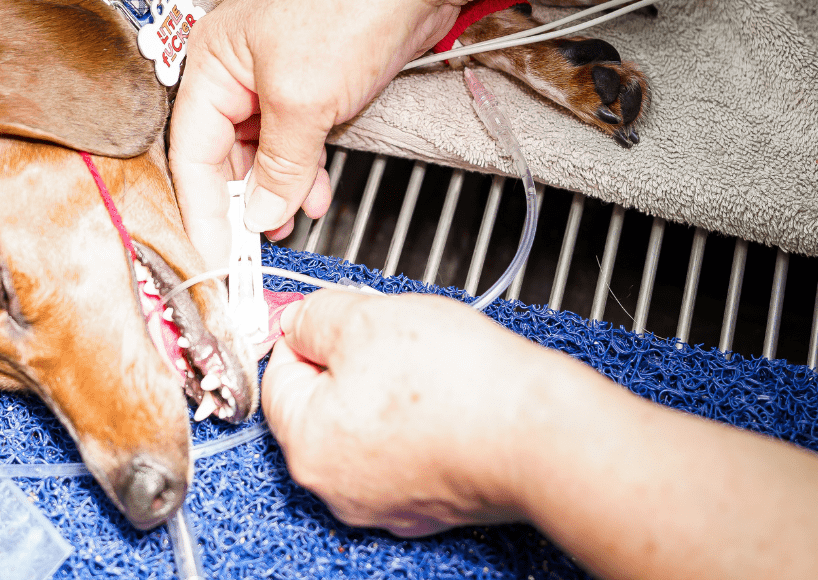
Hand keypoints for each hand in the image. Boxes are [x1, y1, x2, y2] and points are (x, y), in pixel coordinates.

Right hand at [168, 0, 464, 261]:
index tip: (213, 255)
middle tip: (254, 249)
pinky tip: (315, 193)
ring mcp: (275, 72)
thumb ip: (281, 164)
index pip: (191, 149)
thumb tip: (261, 214)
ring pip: (262, 147)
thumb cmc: (351, 6)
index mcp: (212, 60)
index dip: (201, 208)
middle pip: (223, 150)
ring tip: (291, 224)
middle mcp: (236, 67)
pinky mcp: (313, 79)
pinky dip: (303, 166)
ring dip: (277, 188)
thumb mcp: (305, 99)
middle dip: (243, 200)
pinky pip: (294, 135)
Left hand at [261, 289, 576, 535]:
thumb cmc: (457, 383)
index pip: (279, 375)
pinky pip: (404, 449)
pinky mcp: (428, 503)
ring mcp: (385, 501)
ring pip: (365, 425)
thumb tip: (298, 318)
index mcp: (308, 445)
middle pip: (322, 404)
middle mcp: (337, 486)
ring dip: (386, 391)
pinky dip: (419, 421)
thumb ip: (316, 314)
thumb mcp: (365, 318)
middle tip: (390, 337)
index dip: (309, 334)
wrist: (538, 431)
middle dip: (351, 362)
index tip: (336, 316)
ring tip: (427, 365)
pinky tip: (446, 397)